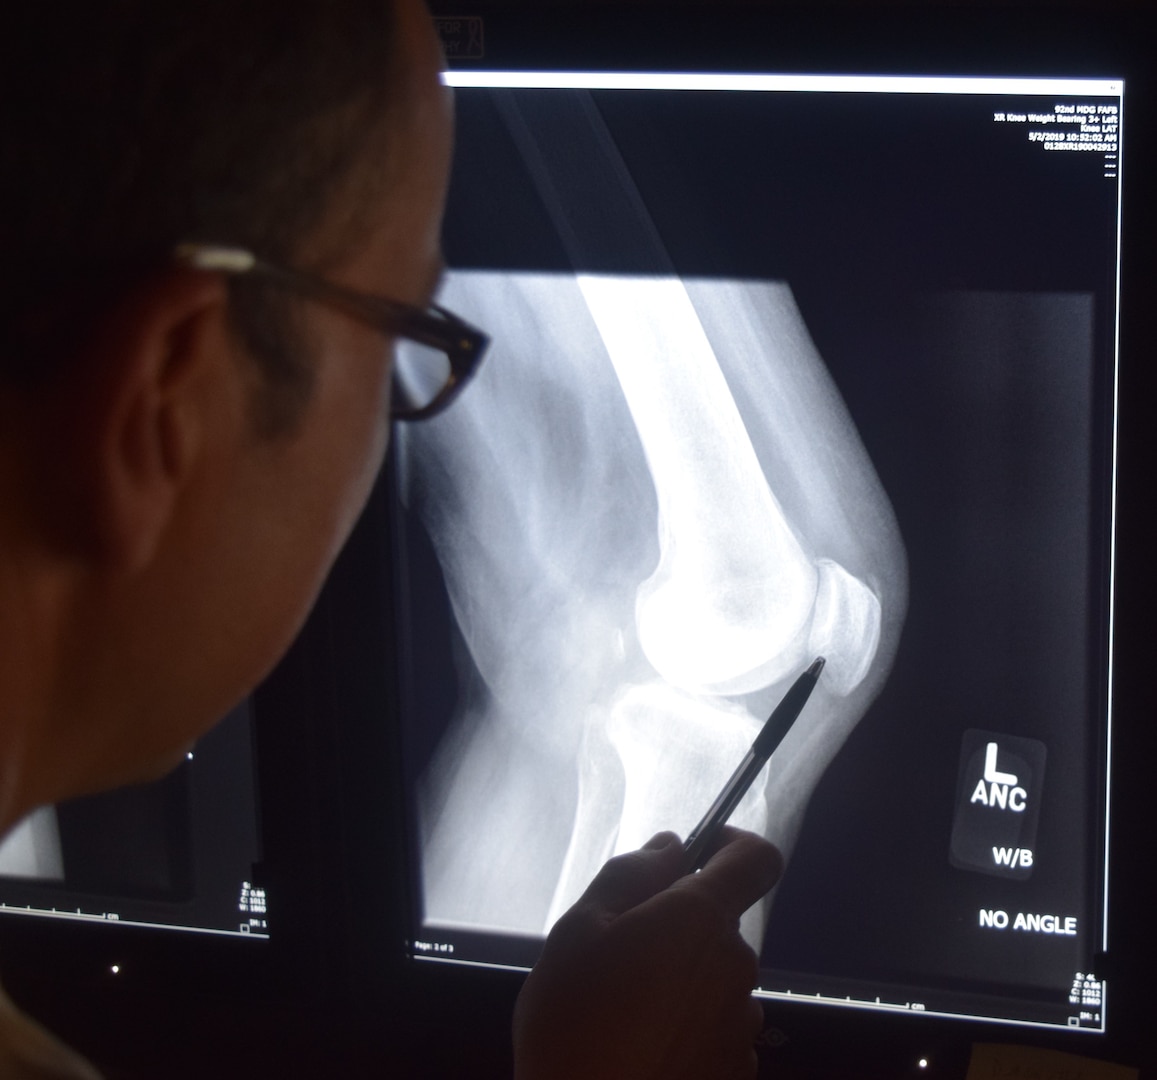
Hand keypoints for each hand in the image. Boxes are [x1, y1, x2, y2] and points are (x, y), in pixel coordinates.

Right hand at [512, 828, 781, 1079]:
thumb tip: (670, 848)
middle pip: (722, 923)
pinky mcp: (736, 1068)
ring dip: (684, 977)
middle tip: (622, 951)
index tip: (695, 856)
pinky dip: (689, 1023)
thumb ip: (631, 874)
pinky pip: (718, 1024)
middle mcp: (735, 966)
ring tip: (627, 1008)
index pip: (756, 858)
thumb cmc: (574, 1023)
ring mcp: (740, 1022)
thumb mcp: (579, 928)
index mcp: (700, 919)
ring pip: (717, 975)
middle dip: (681, 924)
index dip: (731, 846)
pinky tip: (644, 1043)